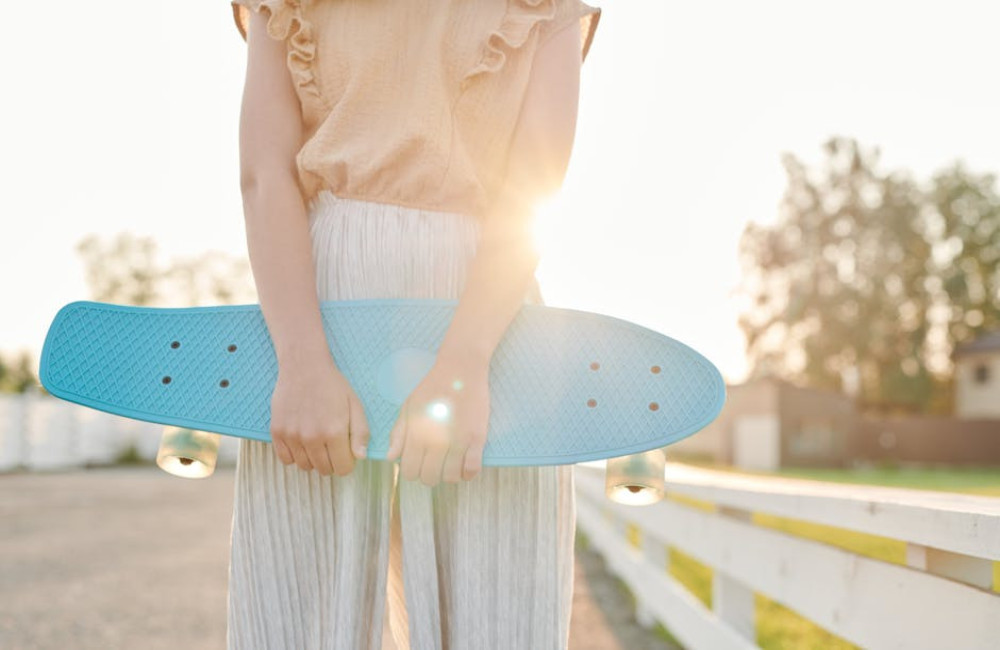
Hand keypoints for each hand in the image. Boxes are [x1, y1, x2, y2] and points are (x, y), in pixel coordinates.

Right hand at [269, 355, 370, 475]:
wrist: (304, 366)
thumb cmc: (332, 385)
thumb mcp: (355, 405)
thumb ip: (361, 433)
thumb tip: (360, 457)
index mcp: (334, 432)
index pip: (343, 468)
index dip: (347, 462)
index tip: (346, 452)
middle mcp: (312, 437)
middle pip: (324, 470)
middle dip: (332, 462)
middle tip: (332, 445)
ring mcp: (292, 436)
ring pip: (305, 467)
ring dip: (313, 460)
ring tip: (317, 442)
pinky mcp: (277, 432)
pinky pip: (286, 459)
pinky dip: (295, 456)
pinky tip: (302, 443)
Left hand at [385, 353, 490, 485]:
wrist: (460, 371)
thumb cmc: (432, 388)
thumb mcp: (408, 407)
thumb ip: (399, 434)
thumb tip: (391, 458)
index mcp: (417, 435)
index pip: (410, 472)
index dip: (412, 473)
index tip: (418, 465)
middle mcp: (436, 442)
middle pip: (430, 478)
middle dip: (430, 476)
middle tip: (434, 465)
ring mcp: (458, 442)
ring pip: (451, 477)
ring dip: (449, 476)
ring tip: (450, 465)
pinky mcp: (477, 438)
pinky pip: (472, 469)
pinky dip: (467, 474)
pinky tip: (465, 466)